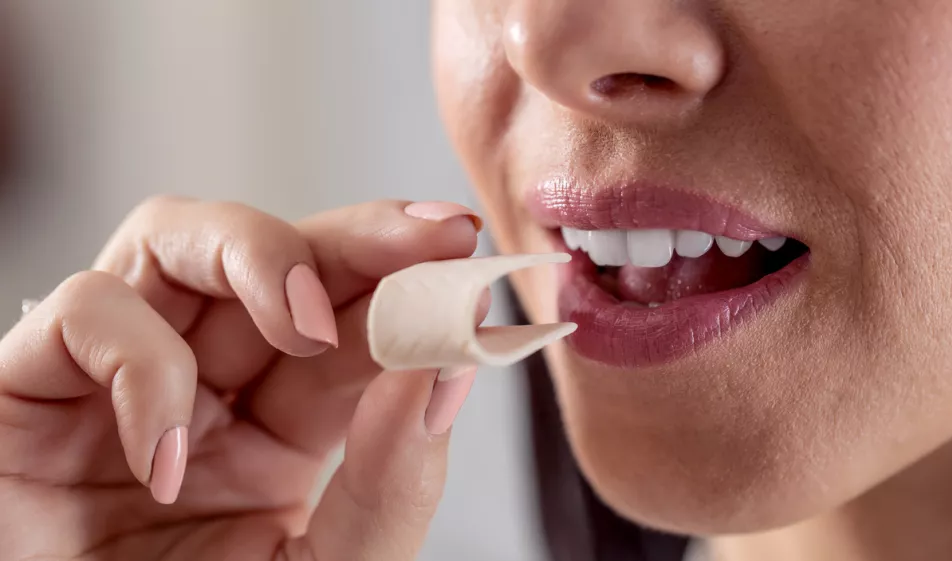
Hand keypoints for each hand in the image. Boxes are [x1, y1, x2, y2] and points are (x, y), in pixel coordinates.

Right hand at [0, 197, 483, 559]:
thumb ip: (391, 483)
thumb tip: (444, 371)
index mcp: (279, 432)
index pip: (347, 327)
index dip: (405, 284)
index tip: (465, 257)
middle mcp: (201, 389)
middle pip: (276, 260)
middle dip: (358, 239)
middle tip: (434, 235)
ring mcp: (115, 382)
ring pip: (177, 241)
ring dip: (258, 256)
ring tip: (310, 328)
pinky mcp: (29, 390)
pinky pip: (86, 311)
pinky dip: (138, 360)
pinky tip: (166, 455)